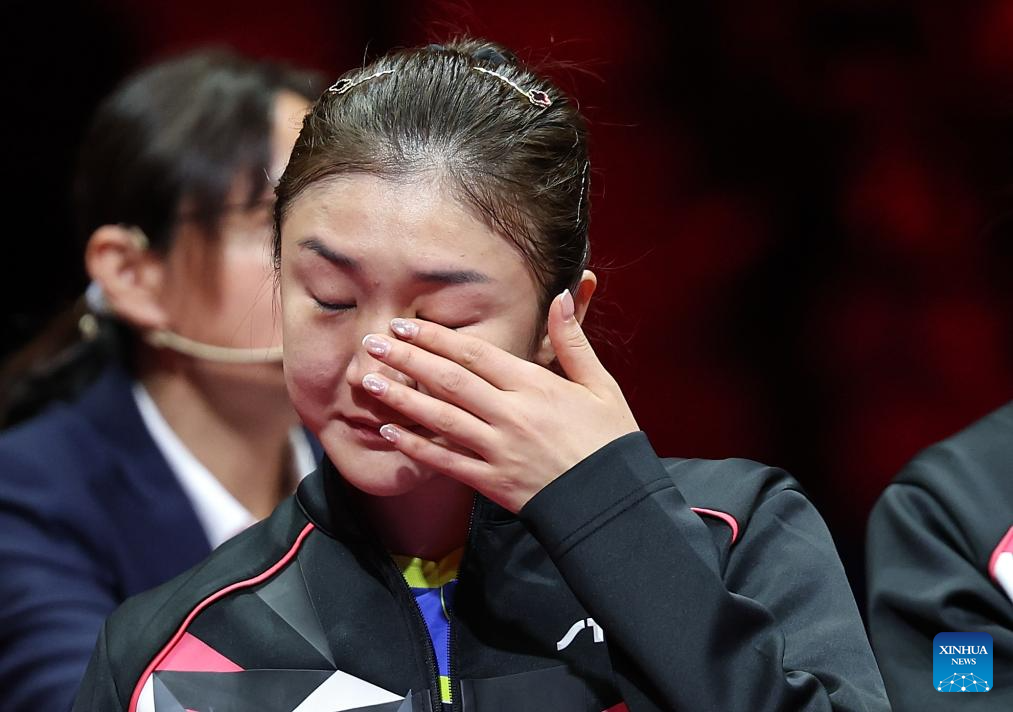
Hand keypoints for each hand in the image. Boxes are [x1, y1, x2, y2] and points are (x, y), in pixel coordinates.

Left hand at [358, 290, 638, 511]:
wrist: (615, 501)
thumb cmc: (609, 440)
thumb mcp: (600, 384)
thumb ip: (573, 341)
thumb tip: (561, 296)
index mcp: (535, 385)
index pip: (475, 354)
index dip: (437, 337)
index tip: (405, 324)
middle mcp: (512, 414)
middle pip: (449, 380)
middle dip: (407, 359)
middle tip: (372, 343)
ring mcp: (499, 449)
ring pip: (440, 419)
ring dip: (401, 398)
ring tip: (367, 381)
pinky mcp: (493, 482)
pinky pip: (446, 462)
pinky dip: (416, 447)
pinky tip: (390, 431)